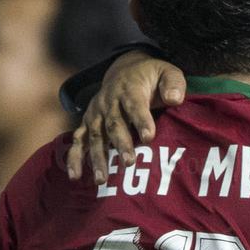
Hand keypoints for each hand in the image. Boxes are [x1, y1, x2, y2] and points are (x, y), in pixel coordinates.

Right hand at [66, 52, 186, 183]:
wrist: (124, 70)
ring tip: (102, 179)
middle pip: (114, 124)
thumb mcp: (167, 72)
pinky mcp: (87, 122)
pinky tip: (75, 177)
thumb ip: (173, 84)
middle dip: (120, 144)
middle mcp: (108, 101)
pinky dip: (75, 158)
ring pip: (95, 136)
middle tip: (129, 162)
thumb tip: (174, 99)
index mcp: (129, 88)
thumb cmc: (151, 77)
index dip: (141, 120)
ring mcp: (95, 113)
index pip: (135, 104)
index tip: (149, 137)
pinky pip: (78, 140)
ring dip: (98, 157)